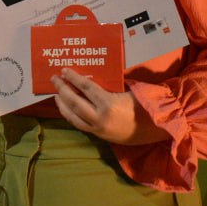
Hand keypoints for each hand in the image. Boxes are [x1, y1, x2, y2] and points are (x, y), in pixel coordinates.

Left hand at [50, 69, 169, 145]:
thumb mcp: (128, 92)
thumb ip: (110, 86)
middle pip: (74, 102)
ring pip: (73, 116)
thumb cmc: (143, 107)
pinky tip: (66, 108)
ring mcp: (98, 128)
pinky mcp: (98, 135)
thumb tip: (92, 77)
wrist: (153, 130)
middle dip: (62, 90)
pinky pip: (79, 124)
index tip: (64, 70)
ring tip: (56, 94)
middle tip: (54, 80)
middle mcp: (100, 117)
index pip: (86, 88)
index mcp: (108, 104)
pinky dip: (70, 115)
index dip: (73, 78)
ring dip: (62, 105)